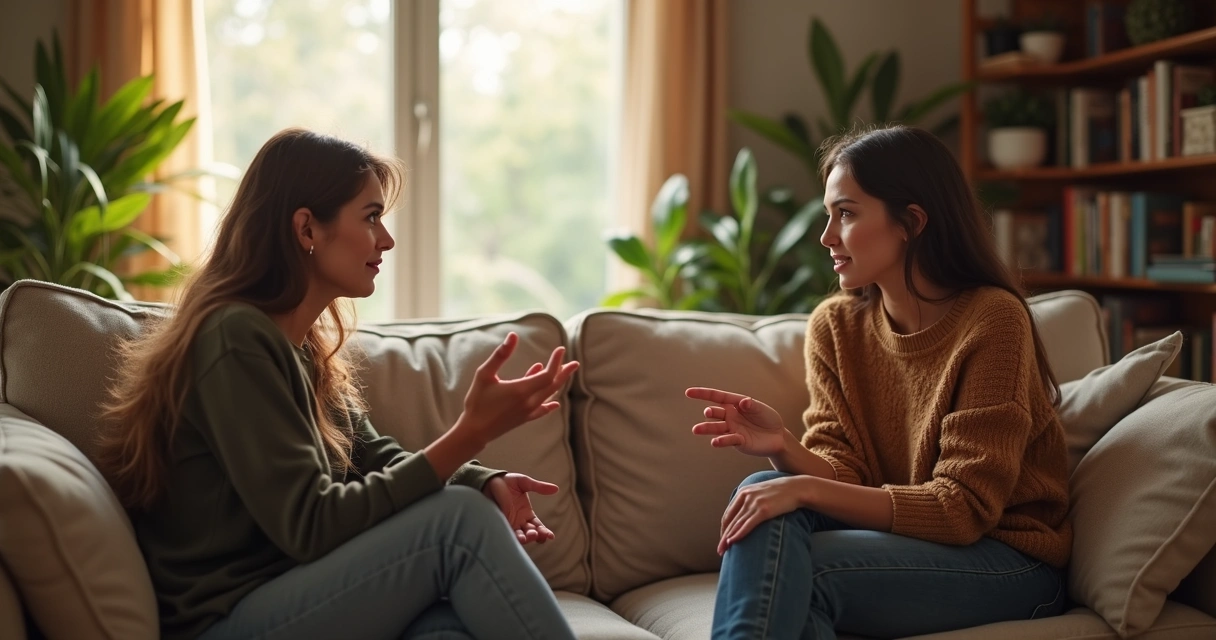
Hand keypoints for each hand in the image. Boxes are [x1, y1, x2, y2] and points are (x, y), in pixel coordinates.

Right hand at [455, 333, 579, 449]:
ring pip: (548, 396)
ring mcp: (528, 412)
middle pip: (553, 385)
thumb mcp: (485, 374)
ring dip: (558, 384)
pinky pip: (541, 410)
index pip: (548, 374)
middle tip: (575, 363)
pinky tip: (555, 404)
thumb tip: (513, 336)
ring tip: (564, 374)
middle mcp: (529, 402)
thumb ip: (500, 355)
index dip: (556, 361)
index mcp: (522, 390)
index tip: (560, 349)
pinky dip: (550, 405)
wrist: (474, 431)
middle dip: (564, 372)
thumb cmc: (477, 401)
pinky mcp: (524, 419)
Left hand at [483, 473, 558, 544]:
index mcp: (527, 514)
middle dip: (536, 536)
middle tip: (538, 534)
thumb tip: (556, 489)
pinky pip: (507, 533)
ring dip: (526, 538)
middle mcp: (519, 521)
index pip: (538, 526)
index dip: (545, 532)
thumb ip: (539, 487)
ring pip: (520, 536)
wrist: (490, 480)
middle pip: (531, 534)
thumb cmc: (508, 481)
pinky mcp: (500, 522)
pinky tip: (519, 538)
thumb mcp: (525, 483)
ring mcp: (509, 523)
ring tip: (528, 537)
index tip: (550, 536)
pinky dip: (513, 537)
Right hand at [686, 387, 786, 457]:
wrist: (778, 436)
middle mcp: (730, 416)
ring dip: (707, 429)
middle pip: (715, 413)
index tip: (688, 392)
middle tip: (708, 413)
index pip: (716, 397)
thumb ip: (752, 405)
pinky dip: (722, 441)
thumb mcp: (761, 409)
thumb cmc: (768, 418)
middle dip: (710, 412)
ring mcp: (732, 429)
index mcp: (734, 404)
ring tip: (696, 430)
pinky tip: (715, 442)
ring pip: (716, 428)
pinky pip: (728, 440)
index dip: (702, 394)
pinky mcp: (738, 441)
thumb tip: (743, 402)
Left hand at [718, 475, 806, 554]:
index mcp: (743, 492)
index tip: (723, 539)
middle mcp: (746, 496)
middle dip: (724, 536)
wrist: (797, 488)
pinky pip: (747, 524)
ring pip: (736, 524)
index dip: (724, 528)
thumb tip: (745, 516)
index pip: (728, 514)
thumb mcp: (761, 492)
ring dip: (728, 538)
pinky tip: (733, 542)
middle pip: (730, 520)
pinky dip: (738, 534)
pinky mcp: (763, 510)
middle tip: (720, 549)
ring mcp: (754, 503)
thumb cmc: (781, 493)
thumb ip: (751, 501)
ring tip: (724, 550)